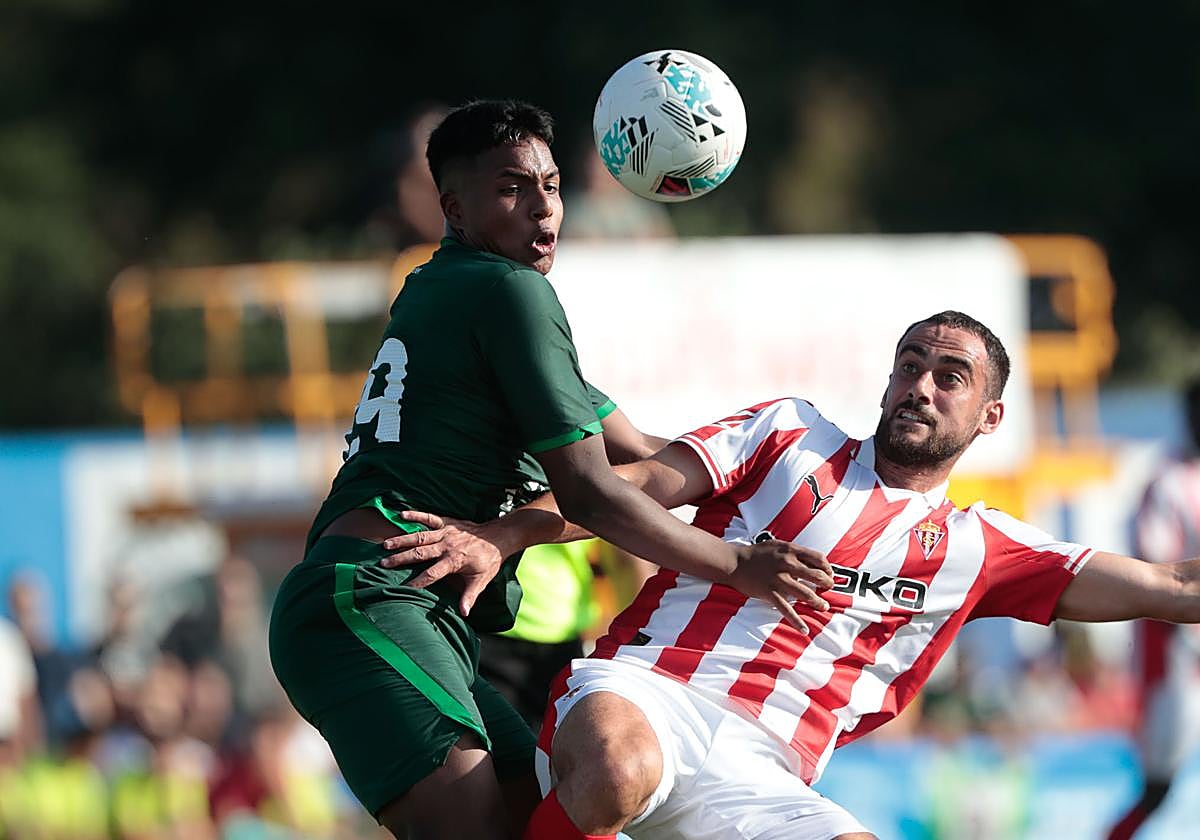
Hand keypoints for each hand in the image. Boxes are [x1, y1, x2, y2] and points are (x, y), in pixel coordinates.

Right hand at [379, 511, 510, 616]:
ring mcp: (446, 533)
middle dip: (401, 558)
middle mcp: (447, 545)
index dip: (418, 581)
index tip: (403, 588)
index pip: (432, 574)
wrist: (497, 537)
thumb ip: (470, 596)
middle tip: (383, 563)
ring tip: (385, 545)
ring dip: (402, 540)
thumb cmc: (488, 561)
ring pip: (420, 536)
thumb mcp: (481, 580)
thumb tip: (464, 613)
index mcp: (454, 560)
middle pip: (420, 553)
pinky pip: (429, 518)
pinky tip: (401, 515)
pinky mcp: (447, 523)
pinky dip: (415, 515)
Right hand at [726, 540, 833, 632]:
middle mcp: (787, 564)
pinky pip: (786, 610)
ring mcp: (778, 579)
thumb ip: (795, 552)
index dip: (827, 568)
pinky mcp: (769, 593)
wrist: (734, 562)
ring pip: (806, 594)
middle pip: (816, 576)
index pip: (818, 558)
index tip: (829, 574)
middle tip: (829, 589)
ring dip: (818, 602)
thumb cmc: (757, 553)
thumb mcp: (778, 546)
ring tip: (824, 606)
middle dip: (827, 584)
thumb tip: (813, 563)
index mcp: (790, 550)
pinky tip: (804, 630)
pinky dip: (796, 621)